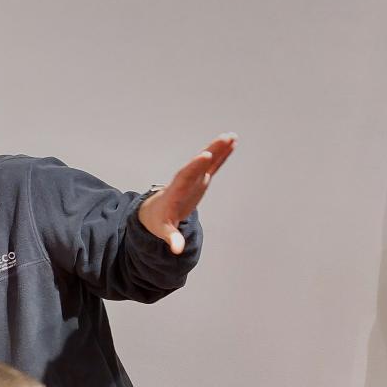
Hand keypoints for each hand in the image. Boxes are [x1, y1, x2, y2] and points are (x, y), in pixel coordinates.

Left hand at [137, 134, 236, 253]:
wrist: (154, 212)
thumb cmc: (158, 221)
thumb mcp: (163, 231)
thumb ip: (171, 238)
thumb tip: (176, 250)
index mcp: (175, 192)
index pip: (185, 177)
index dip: (195, 167)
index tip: (205, 155)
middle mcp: (184, 181)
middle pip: (198, 165)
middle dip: (210, 152)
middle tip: (223, 139)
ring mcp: (193, 178)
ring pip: (207, 162)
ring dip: (218, 149)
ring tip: (232, 136)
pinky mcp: (200, 178)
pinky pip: (213, 165)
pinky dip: (221, 155)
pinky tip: (232, 143)